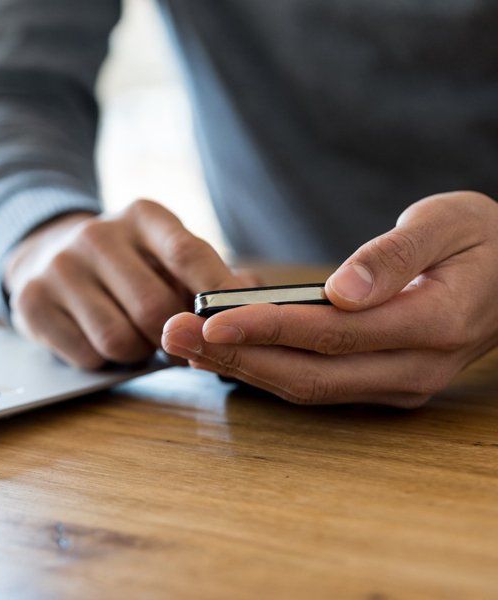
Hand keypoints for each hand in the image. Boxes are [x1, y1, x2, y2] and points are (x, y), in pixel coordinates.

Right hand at [5, 199, 252, 367]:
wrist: (46, 252)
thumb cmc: (126, 262)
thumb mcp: (164, 252)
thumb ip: (209, 274)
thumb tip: (255, 298)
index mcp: (142, 216)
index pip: (187, 253)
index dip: (217, 294)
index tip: (239, 323)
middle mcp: (96, 234)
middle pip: (154, 309)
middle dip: (173, 337)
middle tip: (177, 342)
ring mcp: (59, 267)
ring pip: (119, 340)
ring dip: (137, 351)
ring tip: (133, 334)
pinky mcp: (32, 302)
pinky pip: (87, 355)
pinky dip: (103, 360)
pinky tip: (98, 337)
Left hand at [162, 191, 497, 406]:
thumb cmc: (482, 238)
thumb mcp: (449, 223)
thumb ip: (396, 255)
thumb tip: (340, 290)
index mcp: (435, 324)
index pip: (333, 334)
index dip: (266, 327)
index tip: (210, 318)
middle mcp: (415, 369)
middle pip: (308, 374)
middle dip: (235, 355)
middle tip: (172, 333)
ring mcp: (399, 384)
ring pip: (306, 387)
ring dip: (240, 367)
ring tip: (183, 344)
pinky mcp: (382, 384)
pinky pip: (315, 384)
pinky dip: (265, 369)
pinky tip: (224, 352)